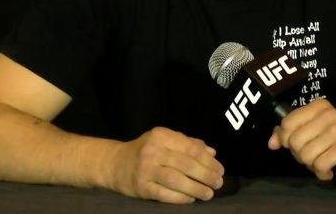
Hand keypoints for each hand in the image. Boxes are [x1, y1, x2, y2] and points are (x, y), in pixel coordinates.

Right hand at [109, 127, 224, 203]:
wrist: (115, 163)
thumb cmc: (145, 151)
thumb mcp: (165, 140)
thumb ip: (188, 144)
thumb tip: (212, 153)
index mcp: (162, 135)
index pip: (191, 148)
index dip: (208, 160)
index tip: (220, 170)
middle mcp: (153, 150)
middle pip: (185, 164)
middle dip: (206, 175)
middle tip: (218, 183)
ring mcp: (145, 169)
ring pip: (176, 179)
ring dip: (196, 188)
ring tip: (208, 193)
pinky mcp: (140, 187)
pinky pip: (164, 194)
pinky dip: (180, 197)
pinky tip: (191, 199)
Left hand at [268, 99, 335, 180]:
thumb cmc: (334, 142)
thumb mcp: (310, 132)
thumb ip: (288, 135)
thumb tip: (272, 143)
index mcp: (318, 106)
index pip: (287, 123)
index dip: (287, 139)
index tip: (298, 145)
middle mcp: (329, 114)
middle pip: (295, 141)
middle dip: (300, 154)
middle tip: (313, 155)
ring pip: (306, 155)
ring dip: (312, 165)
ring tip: (323, 161)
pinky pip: (319, 165)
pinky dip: (322, 172)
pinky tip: (330, 169)